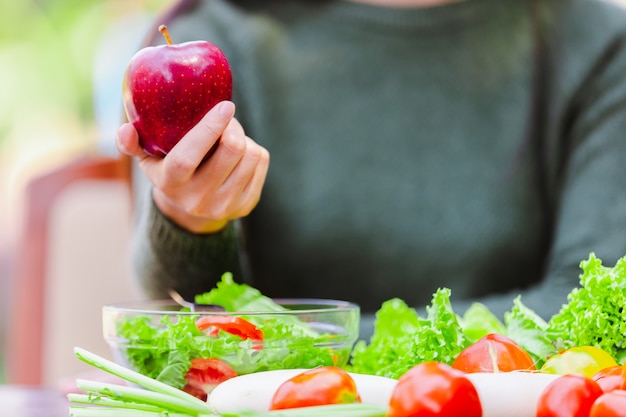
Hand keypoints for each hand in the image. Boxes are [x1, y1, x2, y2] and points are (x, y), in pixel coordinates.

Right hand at [116, 101, 269, 233]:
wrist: (191, 211)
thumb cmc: (168, 170)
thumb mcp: (147, 159)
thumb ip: (132, 143)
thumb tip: (124, 130)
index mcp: (170, 183)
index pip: (189, 156)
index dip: (209, 128)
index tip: (225, 105)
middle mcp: (198, 199)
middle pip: (232, 149)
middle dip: (232, 126)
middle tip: (225, 118)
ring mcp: (224, 205)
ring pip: (251, 154)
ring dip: (244, 137)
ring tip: (228, 139)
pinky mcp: (246, 205)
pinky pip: (261, 162)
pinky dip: (253, 150)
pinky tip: (239, 156)